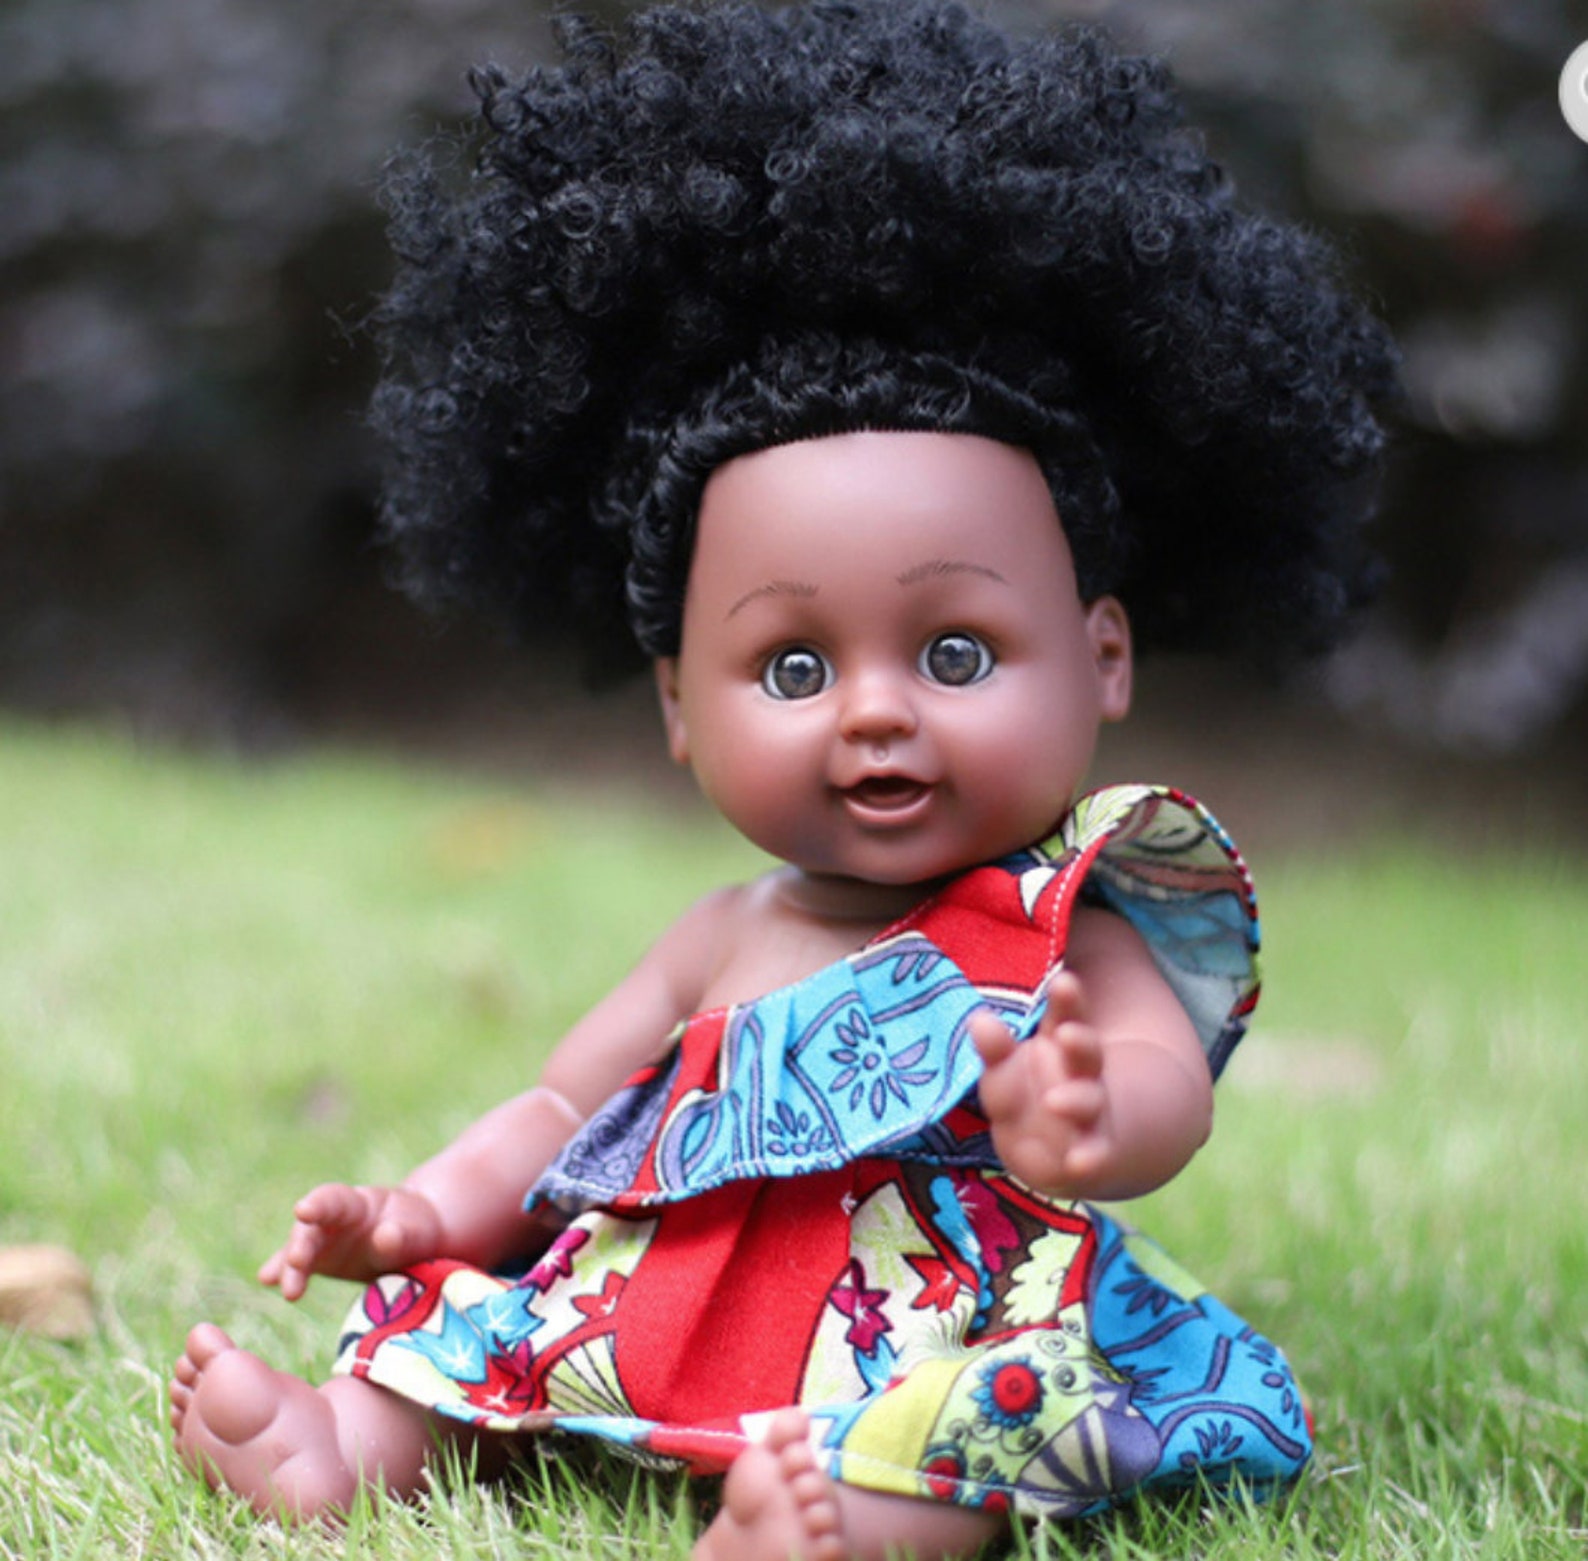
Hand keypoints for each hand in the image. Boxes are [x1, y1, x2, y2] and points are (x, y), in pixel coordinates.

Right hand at [257, 1183, 443, 1300]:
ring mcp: (323, 1241)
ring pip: (301, 1250)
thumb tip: (384, 1238)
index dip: (319, 1204)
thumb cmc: (418, 1232)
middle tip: (297, 1262)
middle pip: (311, 1227)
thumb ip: (402, 1235)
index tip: (303, 1211)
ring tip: (290, 1290)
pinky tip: (267, 1280)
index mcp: (359, 1203)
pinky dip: (285, 1275)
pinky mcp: (320, 1262)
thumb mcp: (417, 1232)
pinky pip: (300, 1269)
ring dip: (291, 1268)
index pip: (334, 1199)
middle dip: (302, 1244)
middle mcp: (334, 1219)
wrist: (415, 1242)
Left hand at [970, 970, 1115, 1195]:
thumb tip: (978, 1019)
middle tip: (1067, 1034)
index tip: (1063, 982)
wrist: (1059, 1152)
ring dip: (1075, 1101)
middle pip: (1085, 1053)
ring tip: (1055, 1101)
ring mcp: (1089, 1114)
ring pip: (1087, 1102)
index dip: (1067, 1000)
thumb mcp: (1006, 1068)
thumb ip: (996, 1048)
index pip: (1067, 1016)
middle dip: (1079, 1042)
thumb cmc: (1026, 1095)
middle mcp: (1082, 1075)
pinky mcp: (1091, 1151)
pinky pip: (1093, 1154)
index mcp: (1062, 1046)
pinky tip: (1079, 1162)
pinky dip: (1089, 1158)